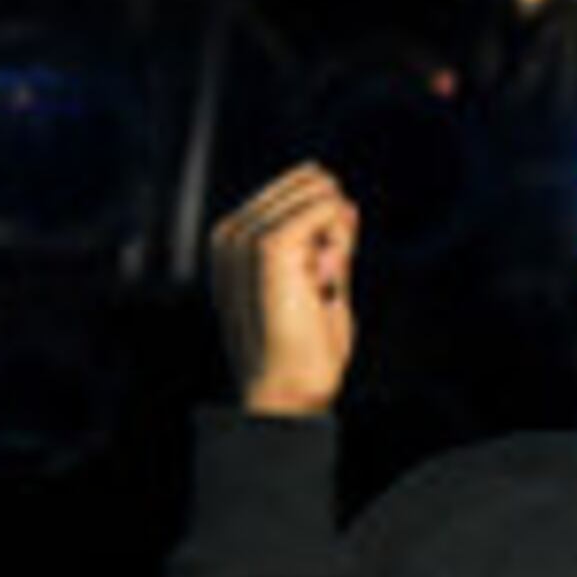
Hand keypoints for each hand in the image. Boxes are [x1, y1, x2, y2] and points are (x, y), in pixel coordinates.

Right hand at [209, 164, 358, 417]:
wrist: (289, 387)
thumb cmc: (305, 346)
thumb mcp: (322, 283)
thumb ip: (332, 242)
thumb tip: (346, 201)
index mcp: (234, 241)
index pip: (291, 193)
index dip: (327, 218)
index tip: (325, 266)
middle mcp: (230, 234)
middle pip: (305, 189)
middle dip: (333, 223)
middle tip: (325, 277)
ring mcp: (244, 238)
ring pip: (314, 197)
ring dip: (337, 233)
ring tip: (322, 282)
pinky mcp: (268, 246)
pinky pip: (319, 211)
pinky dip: (338, 235)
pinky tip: (328, 270)